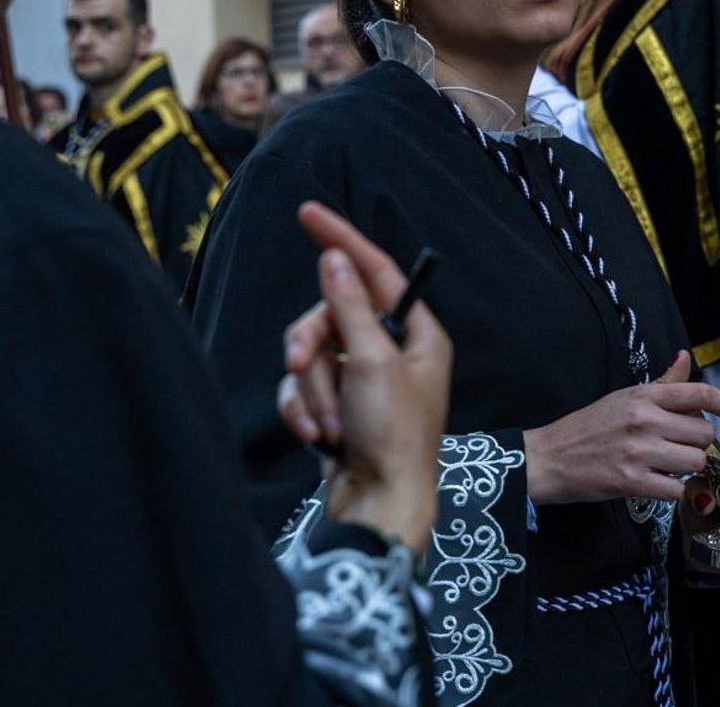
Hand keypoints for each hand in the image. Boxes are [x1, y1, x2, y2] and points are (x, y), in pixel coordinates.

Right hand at [280, 202, 452, 553]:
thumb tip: (335, 257)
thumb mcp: (371, 362)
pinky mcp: (337, 408)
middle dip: (310, 345)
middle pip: (330, 316)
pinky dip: (305, 411)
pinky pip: (304, 389)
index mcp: (418, 335)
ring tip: (325, 424)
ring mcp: (362, 382)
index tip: (308, 212)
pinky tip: (318, 438)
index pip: (377, 271)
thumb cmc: (392, 436)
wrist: (378, 507)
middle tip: (301, 363)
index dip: (343, 240)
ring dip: (310, 391)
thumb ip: (348, 306)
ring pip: (310, 356)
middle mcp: (393, 353)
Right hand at [523, 351, 719, 504]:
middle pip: (704, 434)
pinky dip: (671, 491)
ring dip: (685, 469)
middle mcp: (645, 419)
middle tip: (677, 448)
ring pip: (695, 462)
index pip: (699, 393)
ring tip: (663, 466)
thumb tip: (685, 358)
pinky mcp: (633, 482)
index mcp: (644, 396)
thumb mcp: (624, 398)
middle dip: (697, 445)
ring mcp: (640, 451)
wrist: (548, 457)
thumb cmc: (586, 428)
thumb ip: (662, 383)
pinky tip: (653, 483)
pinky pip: (677, 489)